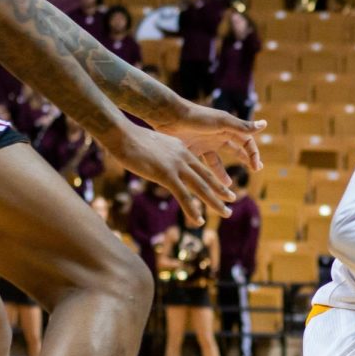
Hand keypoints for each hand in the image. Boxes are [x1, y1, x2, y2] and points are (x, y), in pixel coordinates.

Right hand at [102, 123, 234, 224]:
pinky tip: (199, 221)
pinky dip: (192, 210)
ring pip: (201, 187)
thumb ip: (162, 158)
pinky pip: (183, 195)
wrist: (122, 134)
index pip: (201, 167)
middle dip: (221, 190)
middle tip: (232, 200)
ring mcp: (176, 166)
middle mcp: (183, 157)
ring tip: (227, 213)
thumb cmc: (131, 141)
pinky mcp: (166, 175)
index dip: (213, 178)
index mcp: (181, 149)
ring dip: (215, 202)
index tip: (222, 186)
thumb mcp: (153, 148)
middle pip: (206, 177)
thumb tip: (162, 166)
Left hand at [152, 100, 265, 174]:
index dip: (253, 153)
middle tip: (256, 170)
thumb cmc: (197, 117)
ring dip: (224, 173)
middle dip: (246, 159)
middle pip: (236, 149)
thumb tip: (264, 125)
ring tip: (228, 185)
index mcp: (227, 128)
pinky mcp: (192, 150)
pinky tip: (208, 184)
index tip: (256, 167)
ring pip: (218, 161)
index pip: (246, 141)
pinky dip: (206, 174)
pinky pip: (202, 164)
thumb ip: (242, 126)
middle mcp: (217, 135)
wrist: (170, 117)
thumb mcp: (222, 122)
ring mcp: (204, 143)